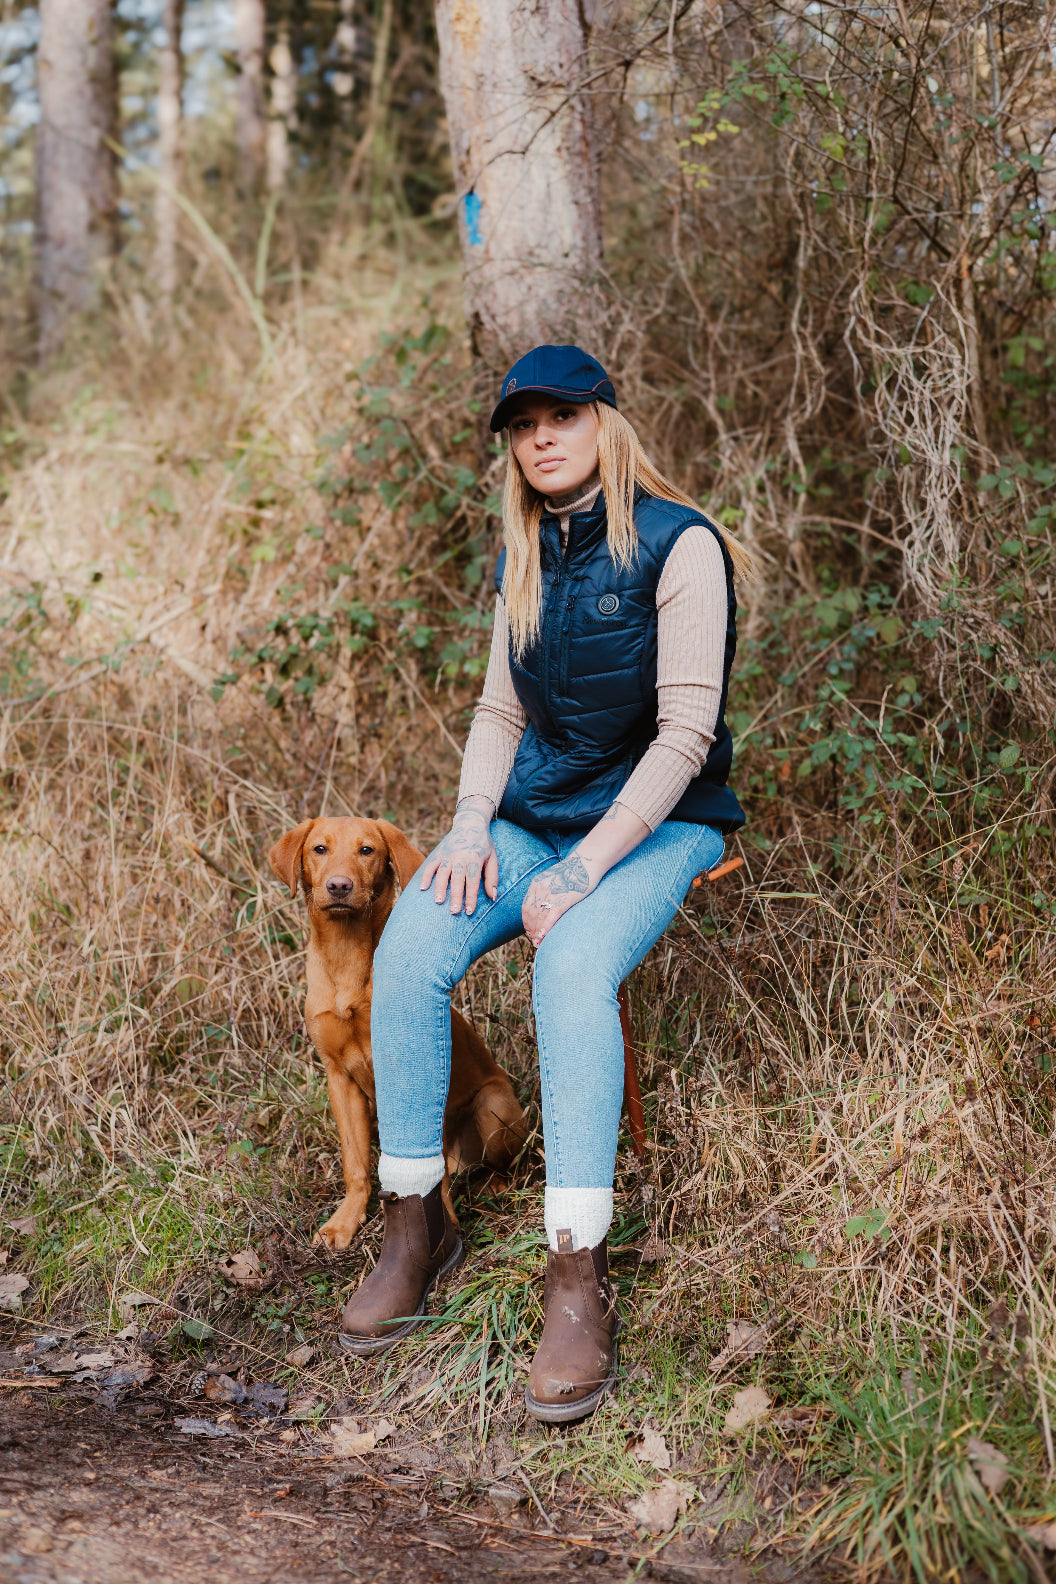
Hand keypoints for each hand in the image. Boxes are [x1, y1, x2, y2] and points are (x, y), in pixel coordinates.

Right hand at [419, 797, 497, 914]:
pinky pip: (430, 865)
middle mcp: (460, 857)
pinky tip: (422, 888)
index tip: (469, 911)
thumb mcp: (493, 858)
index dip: (471, 897)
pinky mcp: (439, 853)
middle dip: (455, 896)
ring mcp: (448, 855)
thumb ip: (492, 877)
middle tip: (454, 911)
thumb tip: (493, 897)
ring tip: (438, 901)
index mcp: (475, 859)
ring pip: (442, 873)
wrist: (471, 824)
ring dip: (439, 887)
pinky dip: (426, 876)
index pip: (472, 881)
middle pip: (457, 879)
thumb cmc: (484, 845)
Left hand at [522, 851, 593, 946]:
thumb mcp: (552, 878)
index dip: (526, 922)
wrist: (587, 862)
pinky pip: (551, 917)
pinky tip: (543, 937)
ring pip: (538, 918)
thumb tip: (542, 906)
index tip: (529, 932)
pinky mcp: (563, 899)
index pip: (526, 907)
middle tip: (534, 941)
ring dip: (537, 933)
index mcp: (536, 883)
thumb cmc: (573, 872)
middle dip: (531, 930)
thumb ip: (545, 890)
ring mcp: (551, 894)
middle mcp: (541, 888)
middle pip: (530, 914)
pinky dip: (545, 929)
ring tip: (538, 943)